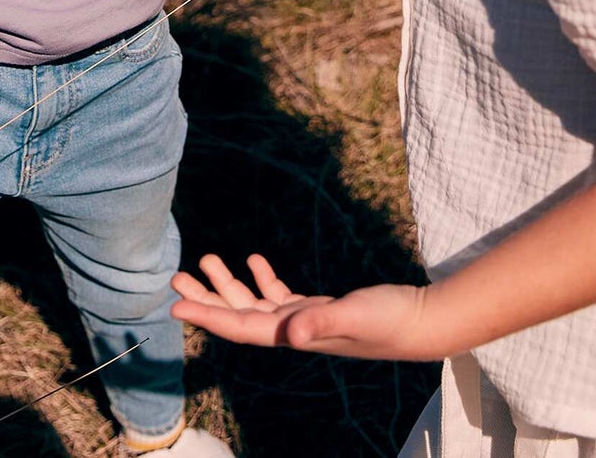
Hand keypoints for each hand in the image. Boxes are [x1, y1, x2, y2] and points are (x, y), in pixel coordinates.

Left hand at [171, 254, 442, 361]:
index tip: (174, 305)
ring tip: (206, 259)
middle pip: (237, 316)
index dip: (205, 316)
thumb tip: (290, 333)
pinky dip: (262, 279)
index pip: (238, 328)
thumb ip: (321, 322)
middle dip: (206, 298)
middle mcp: (293, 331)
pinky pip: (280, 295)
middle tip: (175, 276)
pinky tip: (253, 259)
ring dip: (229, 285)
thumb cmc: (389, 320)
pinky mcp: (319, 309)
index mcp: (293, 335)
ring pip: (255, 304)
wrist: (421, 323)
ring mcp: (305, 320)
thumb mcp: (353, 316)